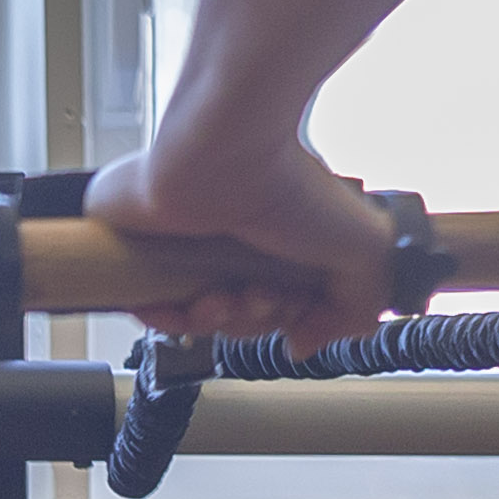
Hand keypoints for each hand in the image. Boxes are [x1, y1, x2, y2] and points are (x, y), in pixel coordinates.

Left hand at [79, 140, 402, 353]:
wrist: (229, 152)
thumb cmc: (291, 185)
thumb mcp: (362, 250)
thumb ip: (354, 309)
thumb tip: (302, 345)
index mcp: (275, 239)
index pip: (274, 305)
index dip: (284, 319)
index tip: (296, 310)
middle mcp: (230, 241)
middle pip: (235, 317)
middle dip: (253, 320)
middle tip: (261, 298)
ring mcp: (183, 244)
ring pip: (192, 316)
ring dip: (215, 320)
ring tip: (226, 298)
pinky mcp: (136, 246)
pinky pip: (143, 303)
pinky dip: (165, 318)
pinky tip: (186, 307)